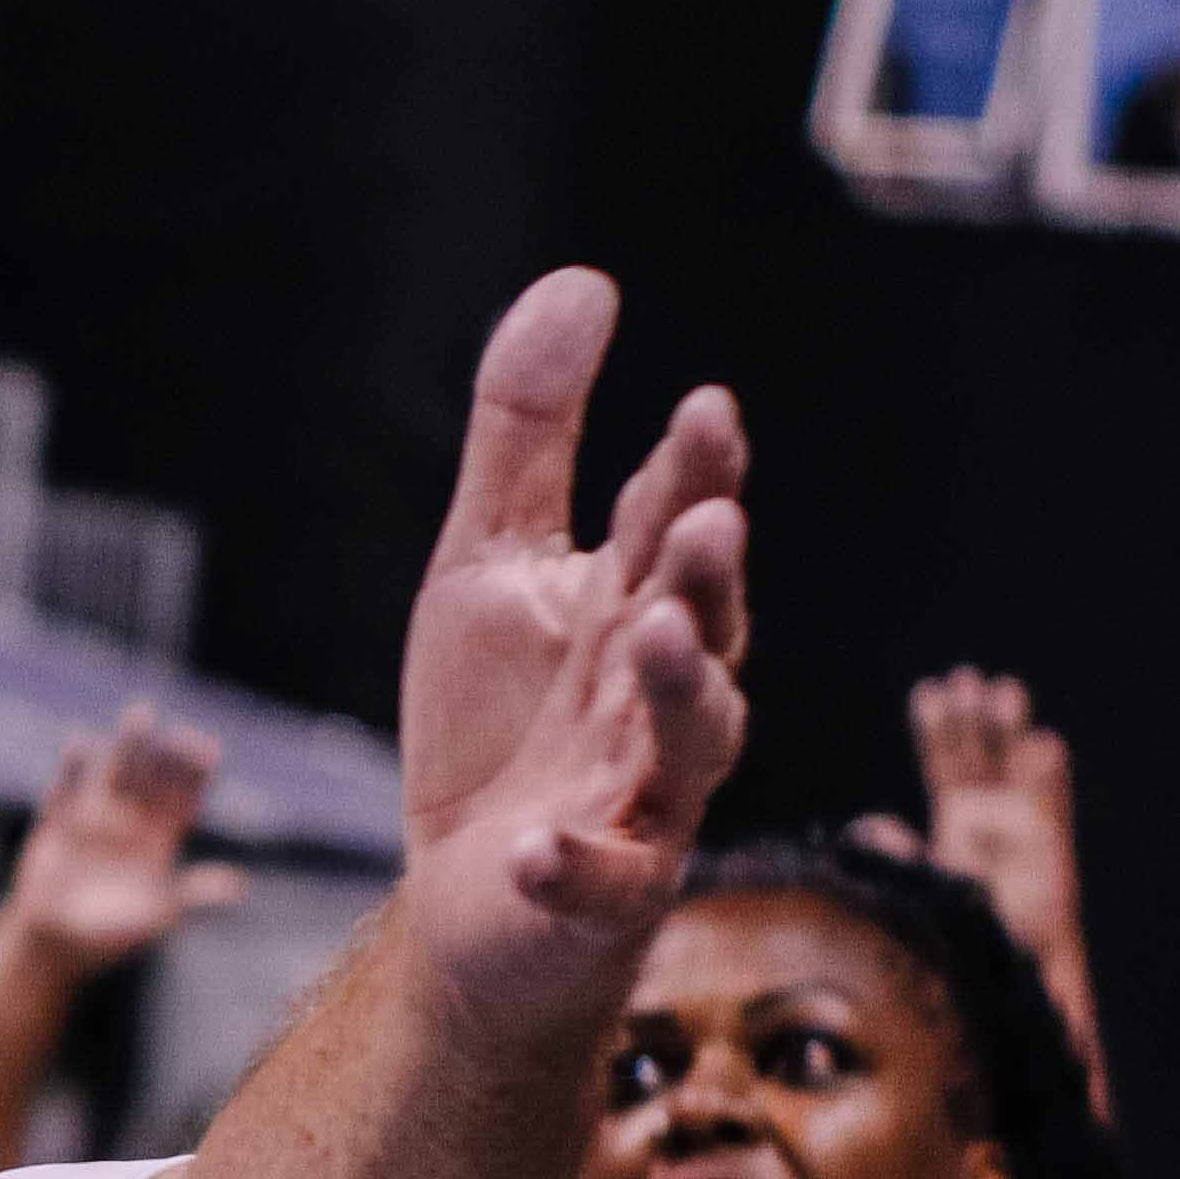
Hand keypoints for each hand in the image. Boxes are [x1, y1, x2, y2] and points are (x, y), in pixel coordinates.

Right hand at [0, 704, 241, 979]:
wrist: (54, 945)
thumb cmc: (111, 936)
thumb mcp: (157, 917)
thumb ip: (193, 898)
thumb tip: (238, 887)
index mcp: (158, 844)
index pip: (182, 800)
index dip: (195, 775)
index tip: (208, 748)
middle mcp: (130, 825)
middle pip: (153, 780)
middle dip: (165, 755)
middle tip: (177, 732)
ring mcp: (94, 822)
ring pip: (116, 775)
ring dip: (128, 747)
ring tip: (141, 714)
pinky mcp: (59, 826)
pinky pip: (66, 790)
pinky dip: (72, 768)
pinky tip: (80, 743)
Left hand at [392, 270, 748, 1016]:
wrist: (474, 898)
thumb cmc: (498, 724)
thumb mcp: (487, 563)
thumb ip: (530, 432)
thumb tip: (585, 280)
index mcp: (639, 611)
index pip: (671, 532)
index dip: (692, 475)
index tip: (705, 409)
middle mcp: (659, 701)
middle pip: (701, 628)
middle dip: (704, 574)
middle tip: (704, 518)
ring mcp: (640, 799)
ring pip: (688, 745)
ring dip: (681, 690)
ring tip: (657, 632)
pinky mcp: (596, 891)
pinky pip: (600, 880)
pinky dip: (574, 864)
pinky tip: (536, 848)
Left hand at [896, 666, 1081, 962]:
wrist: (1004, 975)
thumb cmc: (960, 937)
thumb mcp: (917, 889)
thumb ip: (895, 855)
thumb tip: (870, 824)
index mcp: (959, 823)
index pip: (947, 765)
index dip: (938, 729)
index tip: (928, 691)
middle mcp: (995, 821)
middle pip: (984, 757)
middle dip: (974, 717)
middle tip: (965, 677)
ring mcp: (1025, 832)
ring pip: (1017, 771)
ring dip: (1011, 732)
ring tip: (1004, 691)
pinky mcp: (1052, 852)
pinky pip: (1050, 808)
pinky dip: (1046, 777)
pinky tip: (1043, 745)